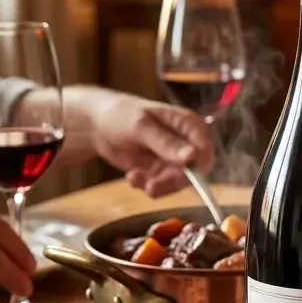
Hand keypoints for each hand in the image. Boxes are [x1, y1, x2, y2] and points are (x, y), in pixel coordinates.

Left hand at [84, 91, 214, 197]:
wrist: (97, 125)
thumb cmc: (120, 116)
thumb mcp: (141, 127)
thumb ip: (166, 143)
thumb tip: (192, 156)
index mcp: (187, 124)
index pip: (205, 148)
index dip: (198, 165)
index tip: (180, 175)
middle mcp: (185, 142)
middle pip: (193, 171)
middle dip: (171, 181)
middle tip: (150, 186)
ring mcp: (173, 158)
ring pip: (176, 182)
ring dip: (157, 185)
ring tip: (135, 179)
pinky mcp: (161, 171)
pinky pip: (162, 186)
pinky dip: (146, 185)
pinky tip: (132, 176)